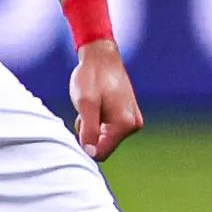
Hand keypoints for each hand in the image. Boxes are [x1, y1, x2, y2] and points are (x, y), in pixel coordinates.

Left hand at [69, 40, 142, 160]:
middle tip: (84, 113)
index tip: (77, 127)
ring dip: (92, 127)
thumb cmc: (91, 78)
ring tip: (90, 107)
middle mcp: (133, 125)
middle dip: (89, 134)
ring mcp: (132, 121)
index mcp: (125, 124)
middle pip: (103, 146)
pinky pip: (108, 130)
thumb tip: (90, 154)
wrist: (101, 57)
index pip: (100, 153)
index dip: (84, 146)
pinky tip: (96, 106)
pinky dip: (97, 122)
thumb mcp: (85, 104)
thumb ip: (88, 130)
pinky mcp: (128, 117)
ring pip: (104, 138)